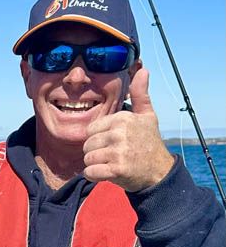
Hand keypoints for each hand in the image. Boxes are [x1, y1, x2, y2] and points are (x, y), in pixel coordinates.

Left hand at [82, 68, 174, 190]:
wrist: (160, 171)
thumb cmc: (150, 142)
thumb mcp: (147, 116)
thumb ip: (140, 94)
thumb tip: (143, 70)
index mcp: (122, 119)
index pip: (90, 130)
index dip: (98, 139)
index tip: (113, 143)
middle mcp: (120, 133)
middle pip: (87, 145)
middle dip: (95, 153)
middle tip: (112, 156)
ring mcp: (118, 151)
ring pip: (87, 158)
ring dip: (95, 165)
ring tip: (111, 164)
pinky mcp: (117, 169)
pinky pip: (90, 172)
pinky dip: (94, 175)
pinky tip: (106, 174)